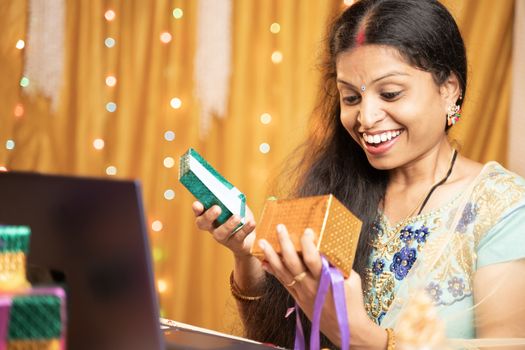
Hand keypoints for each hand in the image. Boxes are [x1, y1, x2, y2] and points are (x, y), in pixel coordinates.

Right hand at [192, 201, 255, 257]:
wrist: (251, 235)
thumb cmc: (240, 215)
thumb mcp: (237, 204)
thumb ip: (233, 197)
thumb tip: (231, 191)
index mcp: (210, 215)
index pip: (199, 212)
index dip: (197, 209)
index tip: (197, 204)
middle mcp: (212, 227)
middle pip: (203, 224)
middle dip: (208, 216)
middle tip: (217, 208)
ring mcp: (223, 237)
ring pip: (220, 234)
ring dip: (228, 225)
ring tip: (237, 216)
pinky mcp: (235, 244)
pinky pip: (238, 238)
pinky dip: (245, 229)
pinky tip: (251, 222)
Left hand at [258, 224, 385, 347]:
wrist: (345, 328)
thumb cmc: (352, 302)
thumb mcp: (352, 279)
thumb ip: (339, 263)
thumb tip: (330, 246)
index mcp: (325, 279)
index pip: (312, 258)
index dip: (308, 244)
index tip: (306, 231)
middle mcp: (310, 285)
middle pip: (292, 262)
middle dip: (284, 243)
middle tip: (279, 227)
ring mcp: (301, 292)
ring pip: (282, 272)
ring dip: (271, 256)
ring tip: (262, 242)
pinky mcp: (297, 298)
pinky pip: (282, 282)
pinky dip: (273, 271)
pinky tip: (265, 262)